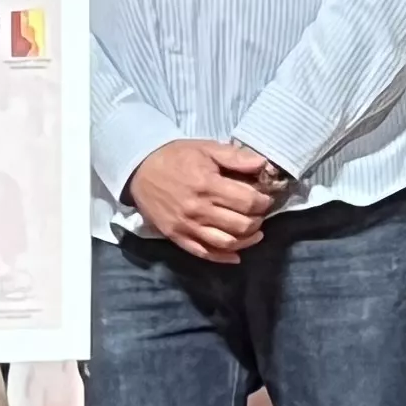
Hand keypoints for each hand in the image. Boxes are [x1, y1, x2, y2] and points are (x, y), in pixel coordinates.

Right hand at [127, 138, 281, 262]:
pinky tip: (236, 254)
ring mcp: (187, 226)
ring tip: (254, 232)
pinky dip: (223, 257)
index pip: (247, 202)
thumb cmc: (176, 157)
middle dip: (257, 220)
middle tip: (259, 213)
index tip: (265, 198)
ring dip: (247, 241)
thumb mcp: (206, 148)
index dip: (263, 202)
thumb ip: (236, 157)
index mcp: (208, 185)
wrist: (140, 168)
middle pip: (241, 225)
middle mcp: (199, 209)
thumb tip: (263, 165)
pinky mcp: (177, 236)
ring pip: (226, 243)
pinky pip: (204, 253)